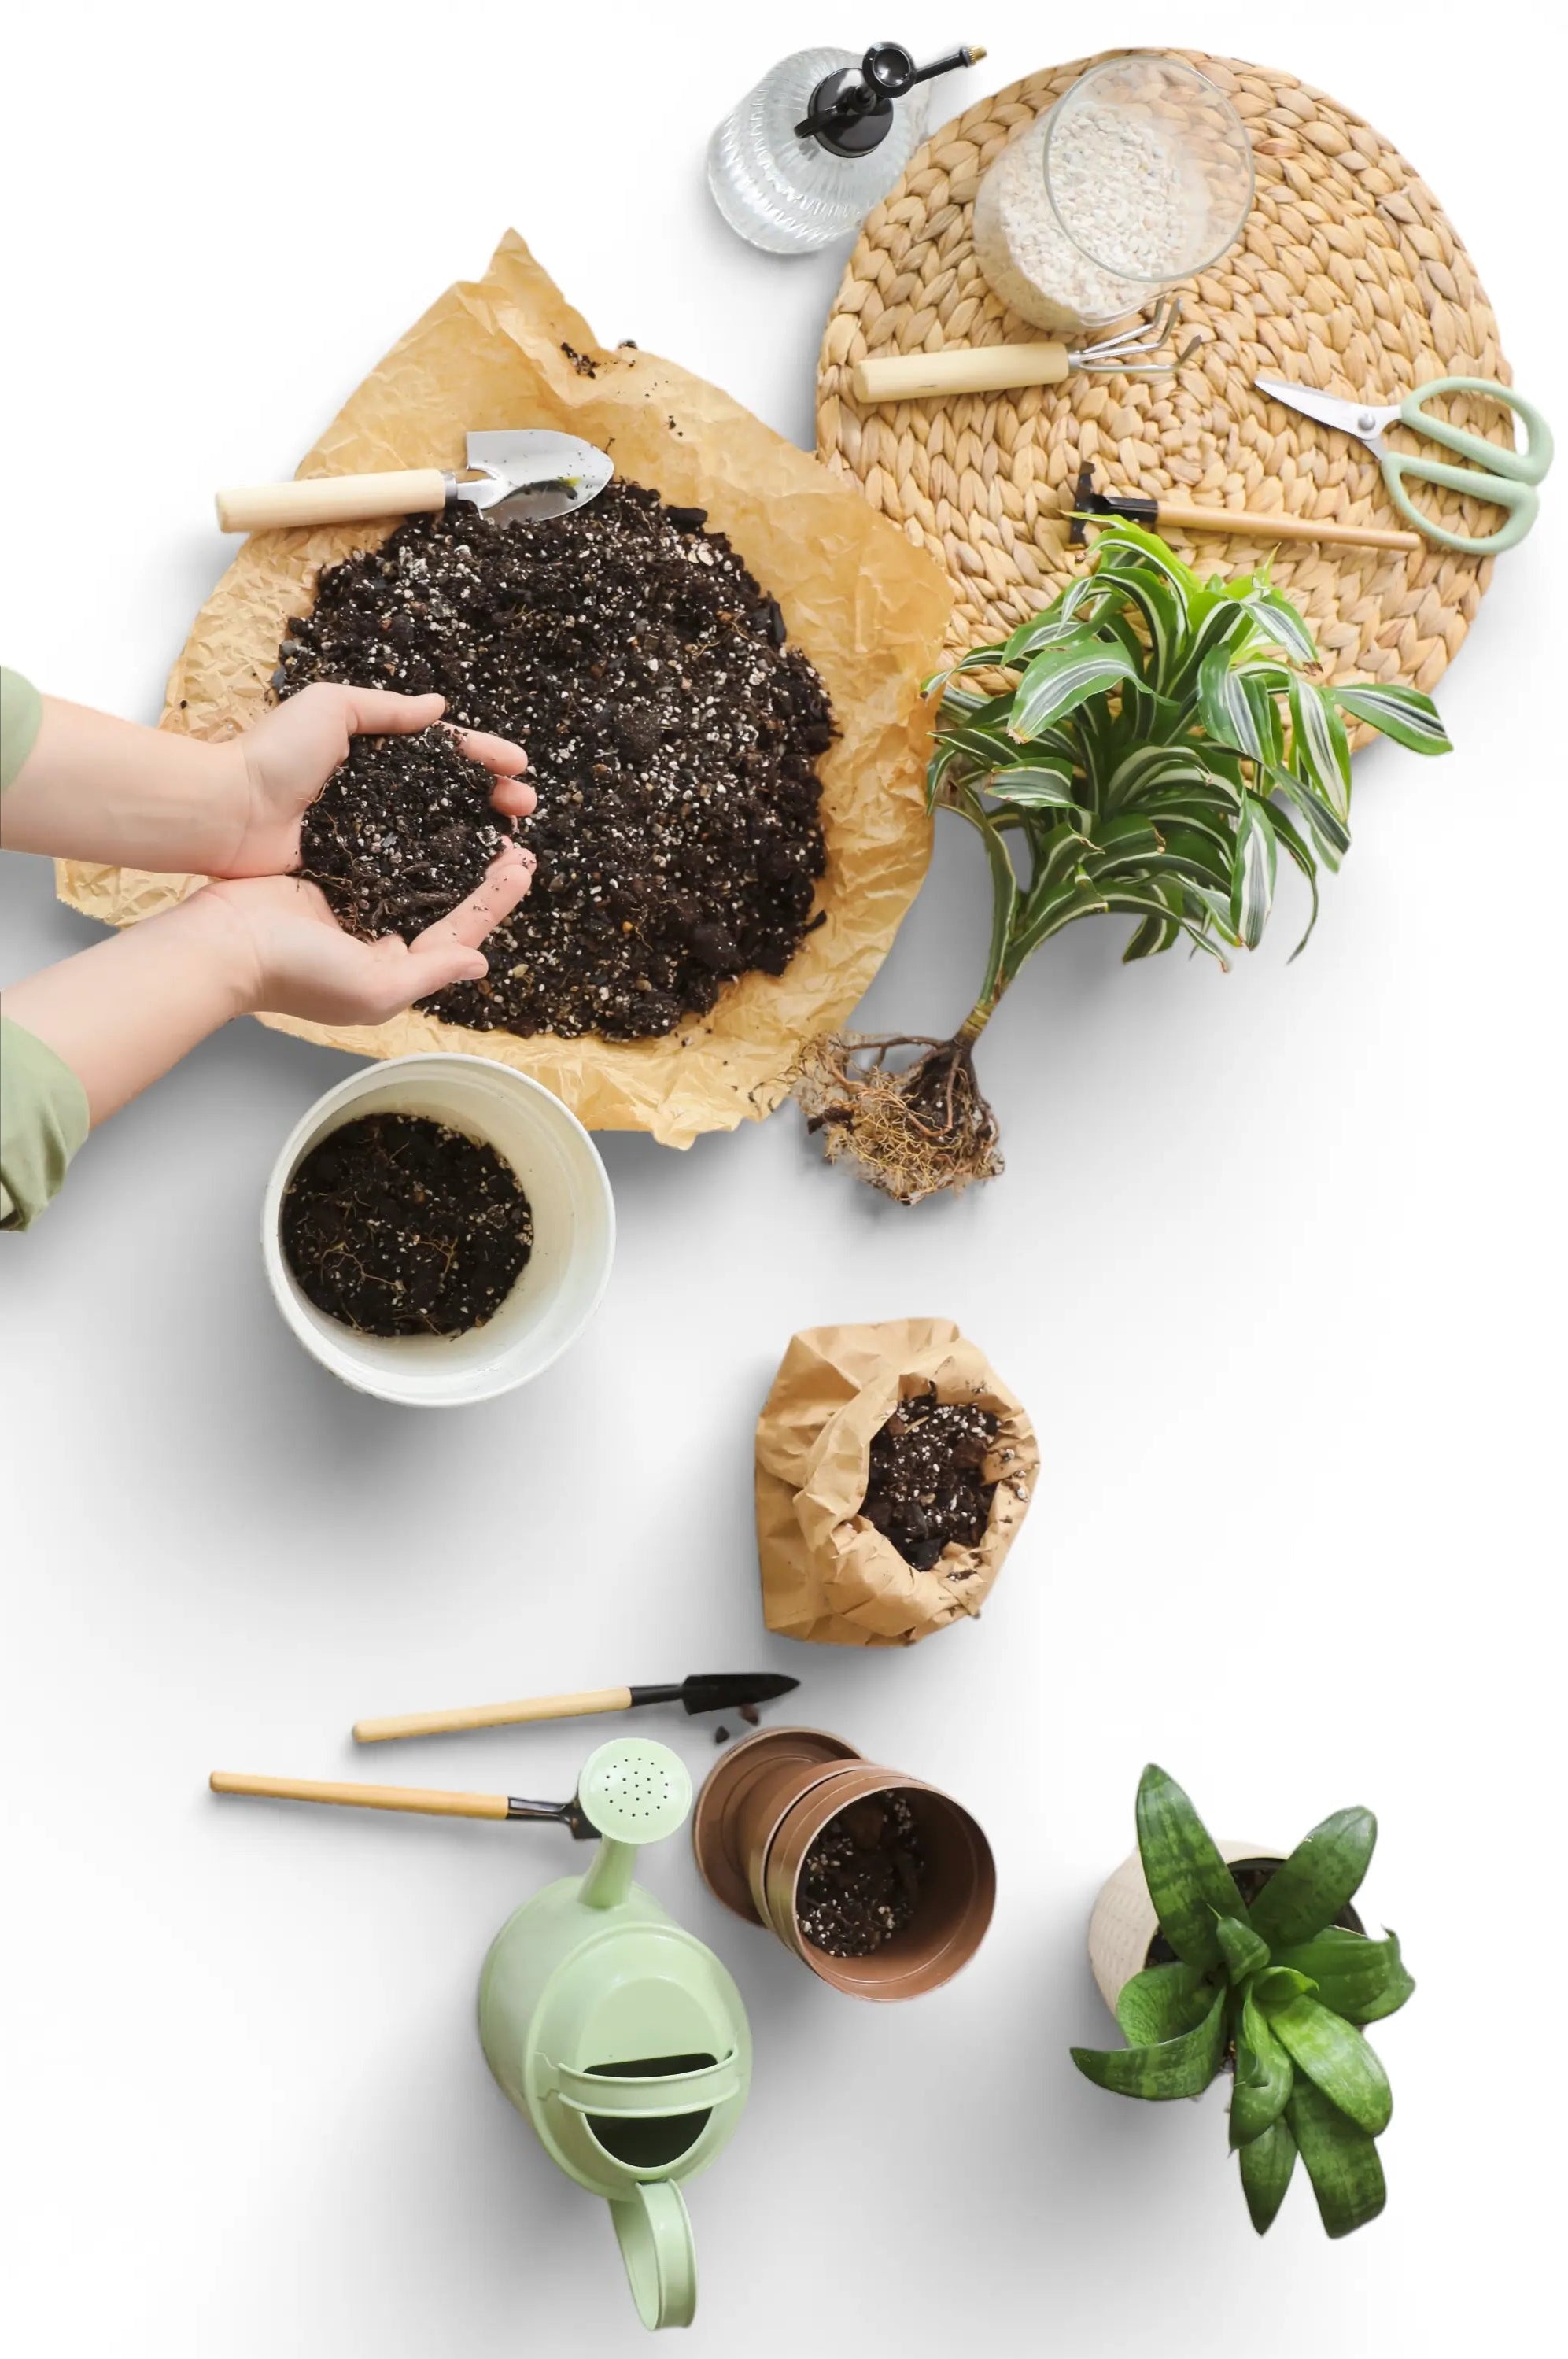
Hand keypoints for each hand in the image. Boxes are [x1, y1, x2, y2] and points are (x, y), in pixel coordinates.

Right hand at [199, 844, 535, 1025]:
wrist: (223, 944)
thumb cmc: (298, 973)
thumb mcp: (374, 987)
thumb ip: (431, 974)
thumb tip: (481, 962)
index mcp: (396, 968)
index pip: (459, 932)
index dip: (494, 901)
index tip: (523, 866)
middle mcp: (380, 937)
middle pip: (445, 900)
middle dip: (483, 873)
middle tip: (516, 838)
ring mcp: (355, 903)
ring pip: (418, 873)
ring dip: (453, 849)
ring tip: (485, 820)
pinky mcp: (330, 874)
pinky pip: (381, 853)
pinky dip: (409, 836)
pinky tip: (430, 811)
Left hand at [219, 683, 536, 877]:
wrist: (227, 813)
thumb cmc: (272, 755)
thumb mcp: (331, 708)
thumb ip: (386, 709)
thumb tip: (439, 708)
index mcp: (371, 747)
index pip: (441, 750)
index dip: (483, 755)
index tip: (519, 765)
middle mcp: (375, 791)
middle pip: (449, 792)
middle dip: (493, 796)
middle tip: (526, 806)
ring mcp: (368, 831)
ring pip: (438, 830)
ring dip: (479, 831)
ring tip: (512, 838)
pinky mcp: (358, 868)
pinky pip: (409, 866)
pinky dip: (444, 867)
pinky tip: (474, 871)